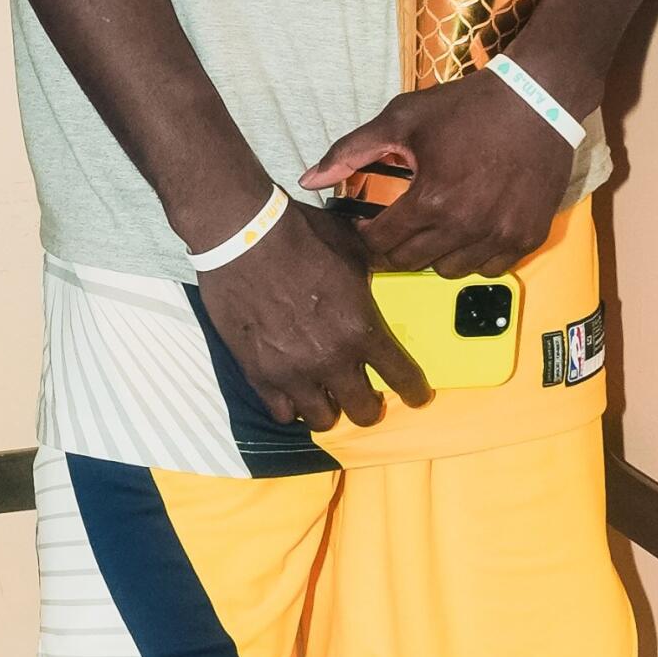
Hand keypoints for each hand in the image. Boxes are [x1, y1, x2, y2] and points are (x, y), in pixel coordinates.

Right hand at [198, 202, 430, 429]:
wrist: (241, 236)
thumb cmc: (298, 236)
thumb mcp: (353, 248)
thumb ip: (375, 270)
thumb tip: (392, 264)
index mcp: (361, 328)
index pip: (402, 377)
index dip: (414, 392)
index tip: (416, 396)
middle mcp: (331, 359)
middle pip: (364, 413)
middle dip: (369, 406)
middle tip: (364, 395)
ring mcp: (293, 372)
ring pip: (322, 420)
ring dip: (329, 408)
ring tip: (325, 395)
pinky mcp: (258, 374)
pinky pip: (282, 413)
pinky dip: (291, 405)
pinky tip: (292, 391)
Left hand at [303, 77, 572, 274]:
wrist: (538, 99)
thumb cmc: (465, 106)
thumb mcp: (402, 118)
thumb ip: (351, 151)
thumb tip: (308, 181)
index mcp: (431, 200)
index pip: (381, 243)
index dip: (369, 234)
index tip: (372, 222)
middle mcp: (466, 227)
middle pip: (412, 263)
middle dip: (399, 246)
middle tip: (402, 224)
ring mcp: (501, 235)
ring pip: (451, 271)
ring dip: (438, 254)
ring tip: (439, 225)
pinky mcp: (528, 237)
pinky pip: (491, 268)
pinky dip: (477, 255)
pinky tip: (472, 229)